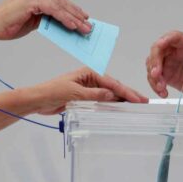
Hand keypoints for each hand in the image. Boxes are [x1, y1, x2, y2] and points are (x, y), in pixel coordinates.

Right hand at [0, 0, 91, 40]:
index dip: (71, 9)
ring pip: (59, 5)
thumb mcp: (31, 21)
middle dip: (76, 14)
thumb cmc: (8, 26)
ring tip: (84, 28)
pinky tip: (73, 26)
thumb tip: (61, 24)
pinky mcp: (31, 1)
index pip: (57, 0)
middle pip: (61, 1)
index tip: (82, 17)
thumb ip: (45, 19)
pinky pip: (53, 10)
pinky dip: (64, 18)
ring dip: (74, 18)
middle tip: (88, 24)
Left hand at [23, 68, 148, 114]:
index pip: (112, 83)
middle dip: (129, 94)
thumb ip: (94, 94)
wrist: (39, 100)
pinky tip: (120, 108)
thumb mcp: (74, 93)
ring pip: (110, 94)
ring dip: (122, 100)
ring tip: (136, 105)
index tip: (138, 99)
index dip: (126, 91)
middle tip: (143, 102)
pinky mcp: (86, 97)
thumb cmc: (52, 91)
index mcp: (89, 73)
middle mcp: (91, 79)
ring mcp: (89, 88)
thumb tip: (111, 95)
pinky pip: (103, 101)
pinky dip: (112, 104)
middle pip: (114, 87)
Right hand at [146, 31, 182, 97]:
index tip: (160, 45)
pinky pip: (153, 77)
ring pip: (151, 64)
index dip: (165, 39)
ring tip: (161, 88)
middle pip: (157, 49)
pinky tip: (162, 92)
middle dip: (154, 62)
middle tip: (156, 75)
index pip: (174, 37)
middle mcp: (173, 51)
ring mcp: (166, 61)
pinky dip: (155, 86)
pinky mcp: (163, 72)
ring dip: (153, 77)